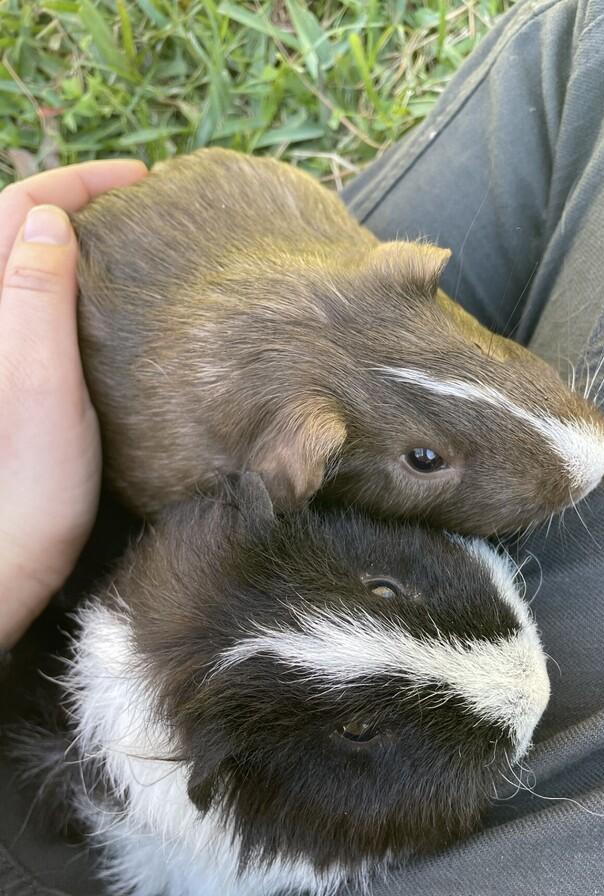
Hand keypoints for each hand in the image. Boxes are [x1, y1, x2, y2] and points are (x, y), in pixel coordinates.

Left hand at [0, 160, 147, 648]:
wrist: (0, 557)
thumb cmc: (28, 485)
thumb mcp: (40, 386)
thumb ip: (36, 298)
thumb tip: (51, 222)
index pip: (19, 209)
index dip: (78, 184)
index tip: (142, 181)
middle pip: (12, 229)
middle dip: (69, 201)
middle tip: (133, 204)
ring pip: (17, 266)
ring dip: (62, 238)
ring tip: (118, 238)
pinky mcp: (7, 377)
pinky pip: (24, 304)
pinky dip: (57, 280)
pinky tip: (93, 298)